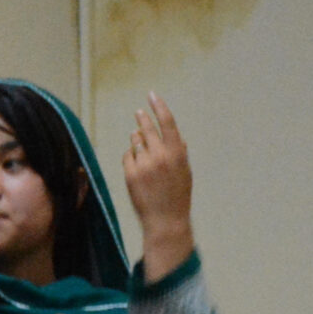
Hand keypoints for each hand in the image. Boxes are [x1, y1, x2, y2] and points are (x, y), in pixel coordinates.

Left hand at [122, 91, 194, 276]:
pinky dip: (131, 157)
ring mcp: (144, 164)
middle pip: (147, 129)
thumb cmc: (177, 195)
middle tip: (139, 112)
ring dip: (137, 140)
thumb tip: (177, 137)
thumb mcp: (185, 171)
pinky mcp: (130, 174)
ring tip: (142, 149)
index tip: (152, 95)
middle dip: (142, 119)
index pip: (167, 123)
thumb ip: (180, 152)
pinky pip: (127, 156)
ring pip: (136, 142)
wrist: (165, 219)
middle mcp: (160, 156)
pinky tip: (136, 165)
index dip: (159, 107)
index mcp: (177, 153)